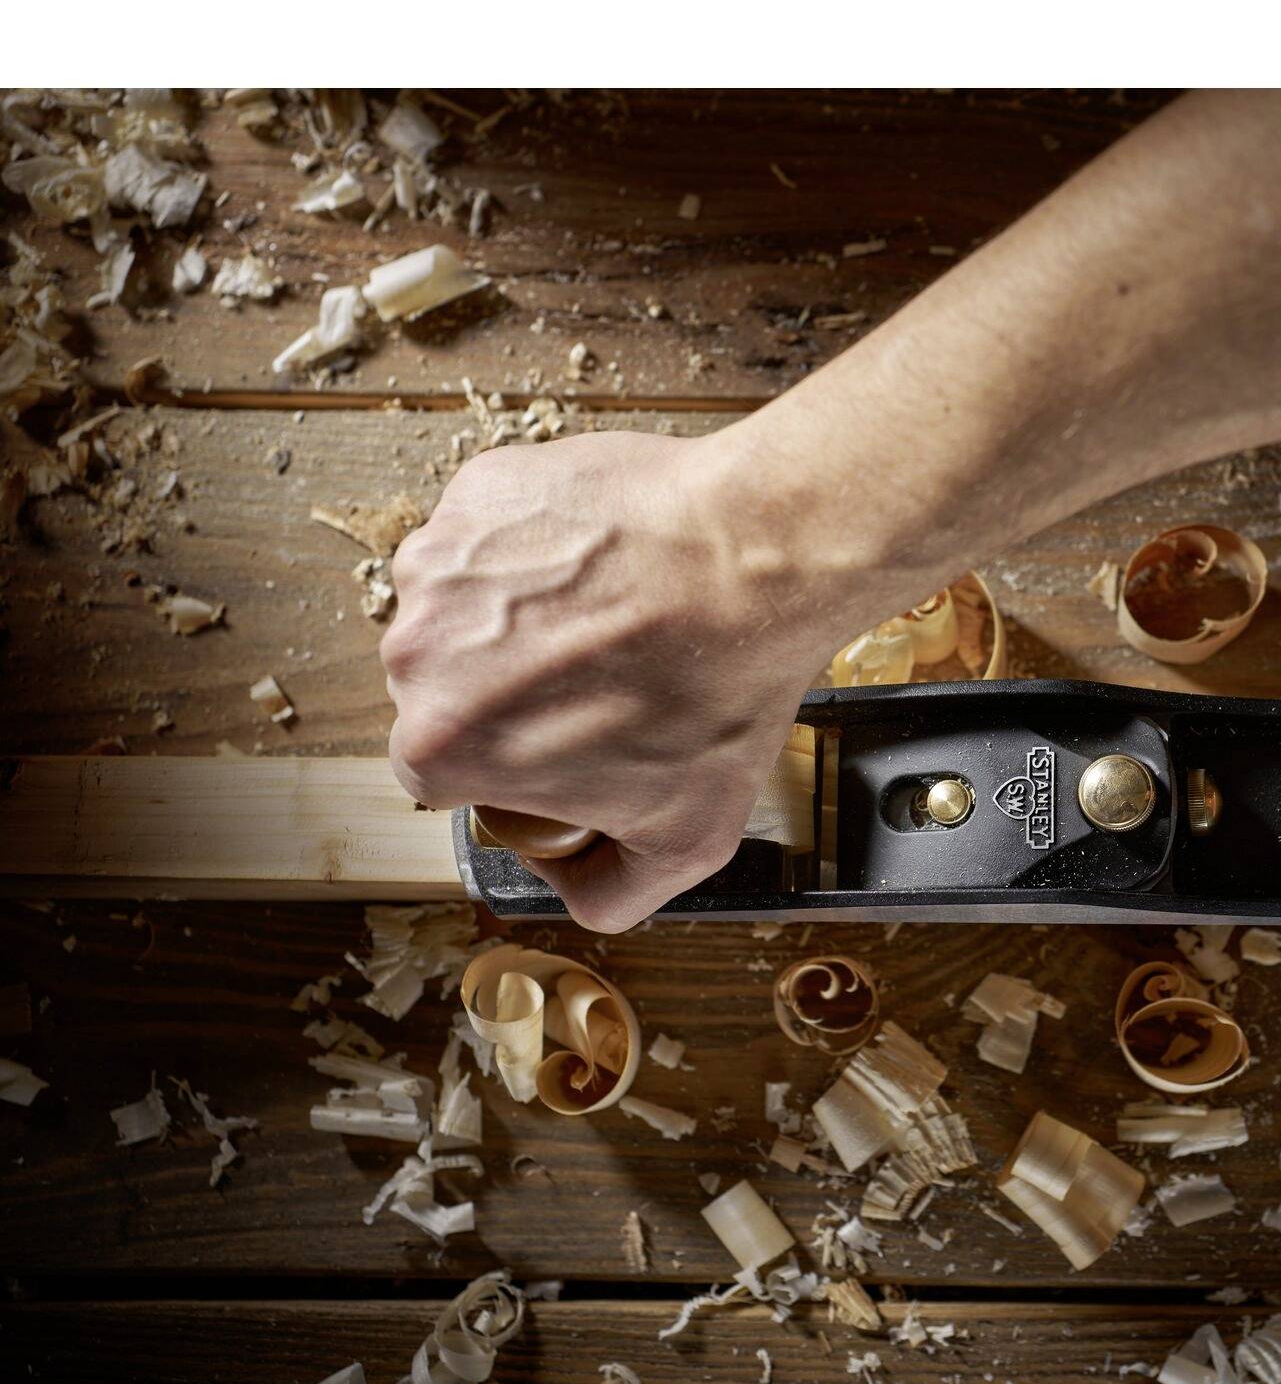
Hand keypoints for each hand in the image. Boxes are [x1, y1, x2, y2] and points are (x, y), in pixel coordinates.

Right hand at [382, 426, 848, 931]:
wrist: (759, 561)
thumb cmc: (719, 693)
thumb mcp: (684, 842)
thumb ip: (609, 893)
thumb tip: (571, 886)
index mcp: (442, 746)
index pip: (442, 771)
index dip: (506, 763)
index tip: (562, 744)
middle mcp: (417, 652)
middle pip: (444, 687)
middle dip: (508, 688)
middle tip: (599, 677)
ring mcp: (444, 561)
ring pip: (464, 607)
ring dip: (517, 616)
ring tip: (606, 618)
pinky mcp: (481, 489)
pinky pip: (493, 533)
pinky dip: (537, 548)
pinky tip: (604, 565)